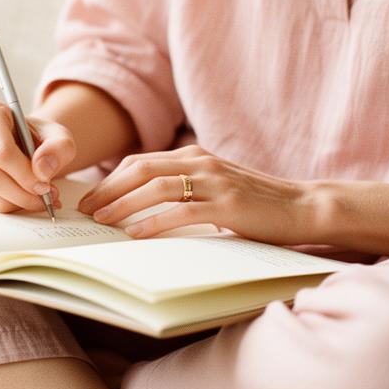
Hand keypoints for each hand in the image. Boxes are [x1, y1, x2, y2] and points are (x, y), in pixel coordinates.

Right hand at [0, 98, 75, 213]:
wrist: (21, 141)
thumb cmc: (36, 135)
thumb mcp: (57, 135)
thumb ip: (59, 147)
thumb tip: (42, 170)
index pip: (1, 151)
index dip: (24, 174)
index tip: (45, 186)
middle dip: (20, 192)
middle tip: (44, 197)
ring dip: (16, 202)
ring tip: (40, 198)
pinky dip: (7, 205)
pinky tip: (24, 198)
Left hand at [76, 145, 321, 245]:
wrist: (301, 206)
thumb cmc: (255, 202)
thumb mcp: (214, 185)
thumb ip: (184, 187)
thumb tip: (140, 205)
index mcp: (194, 155)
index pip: (140, 162)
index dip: (110, 180)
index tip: (90, 198)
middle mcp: (200, 162)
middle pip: (140, 170)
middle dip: (108, 191)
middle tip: (86, 211)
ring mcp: (214, 182)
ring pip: (156, 188)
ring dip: (123, 205)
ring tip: (103, 221)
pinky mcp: (227, 205)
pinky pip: (182, 212)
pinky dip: (154, 222)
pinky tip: (136, 234)